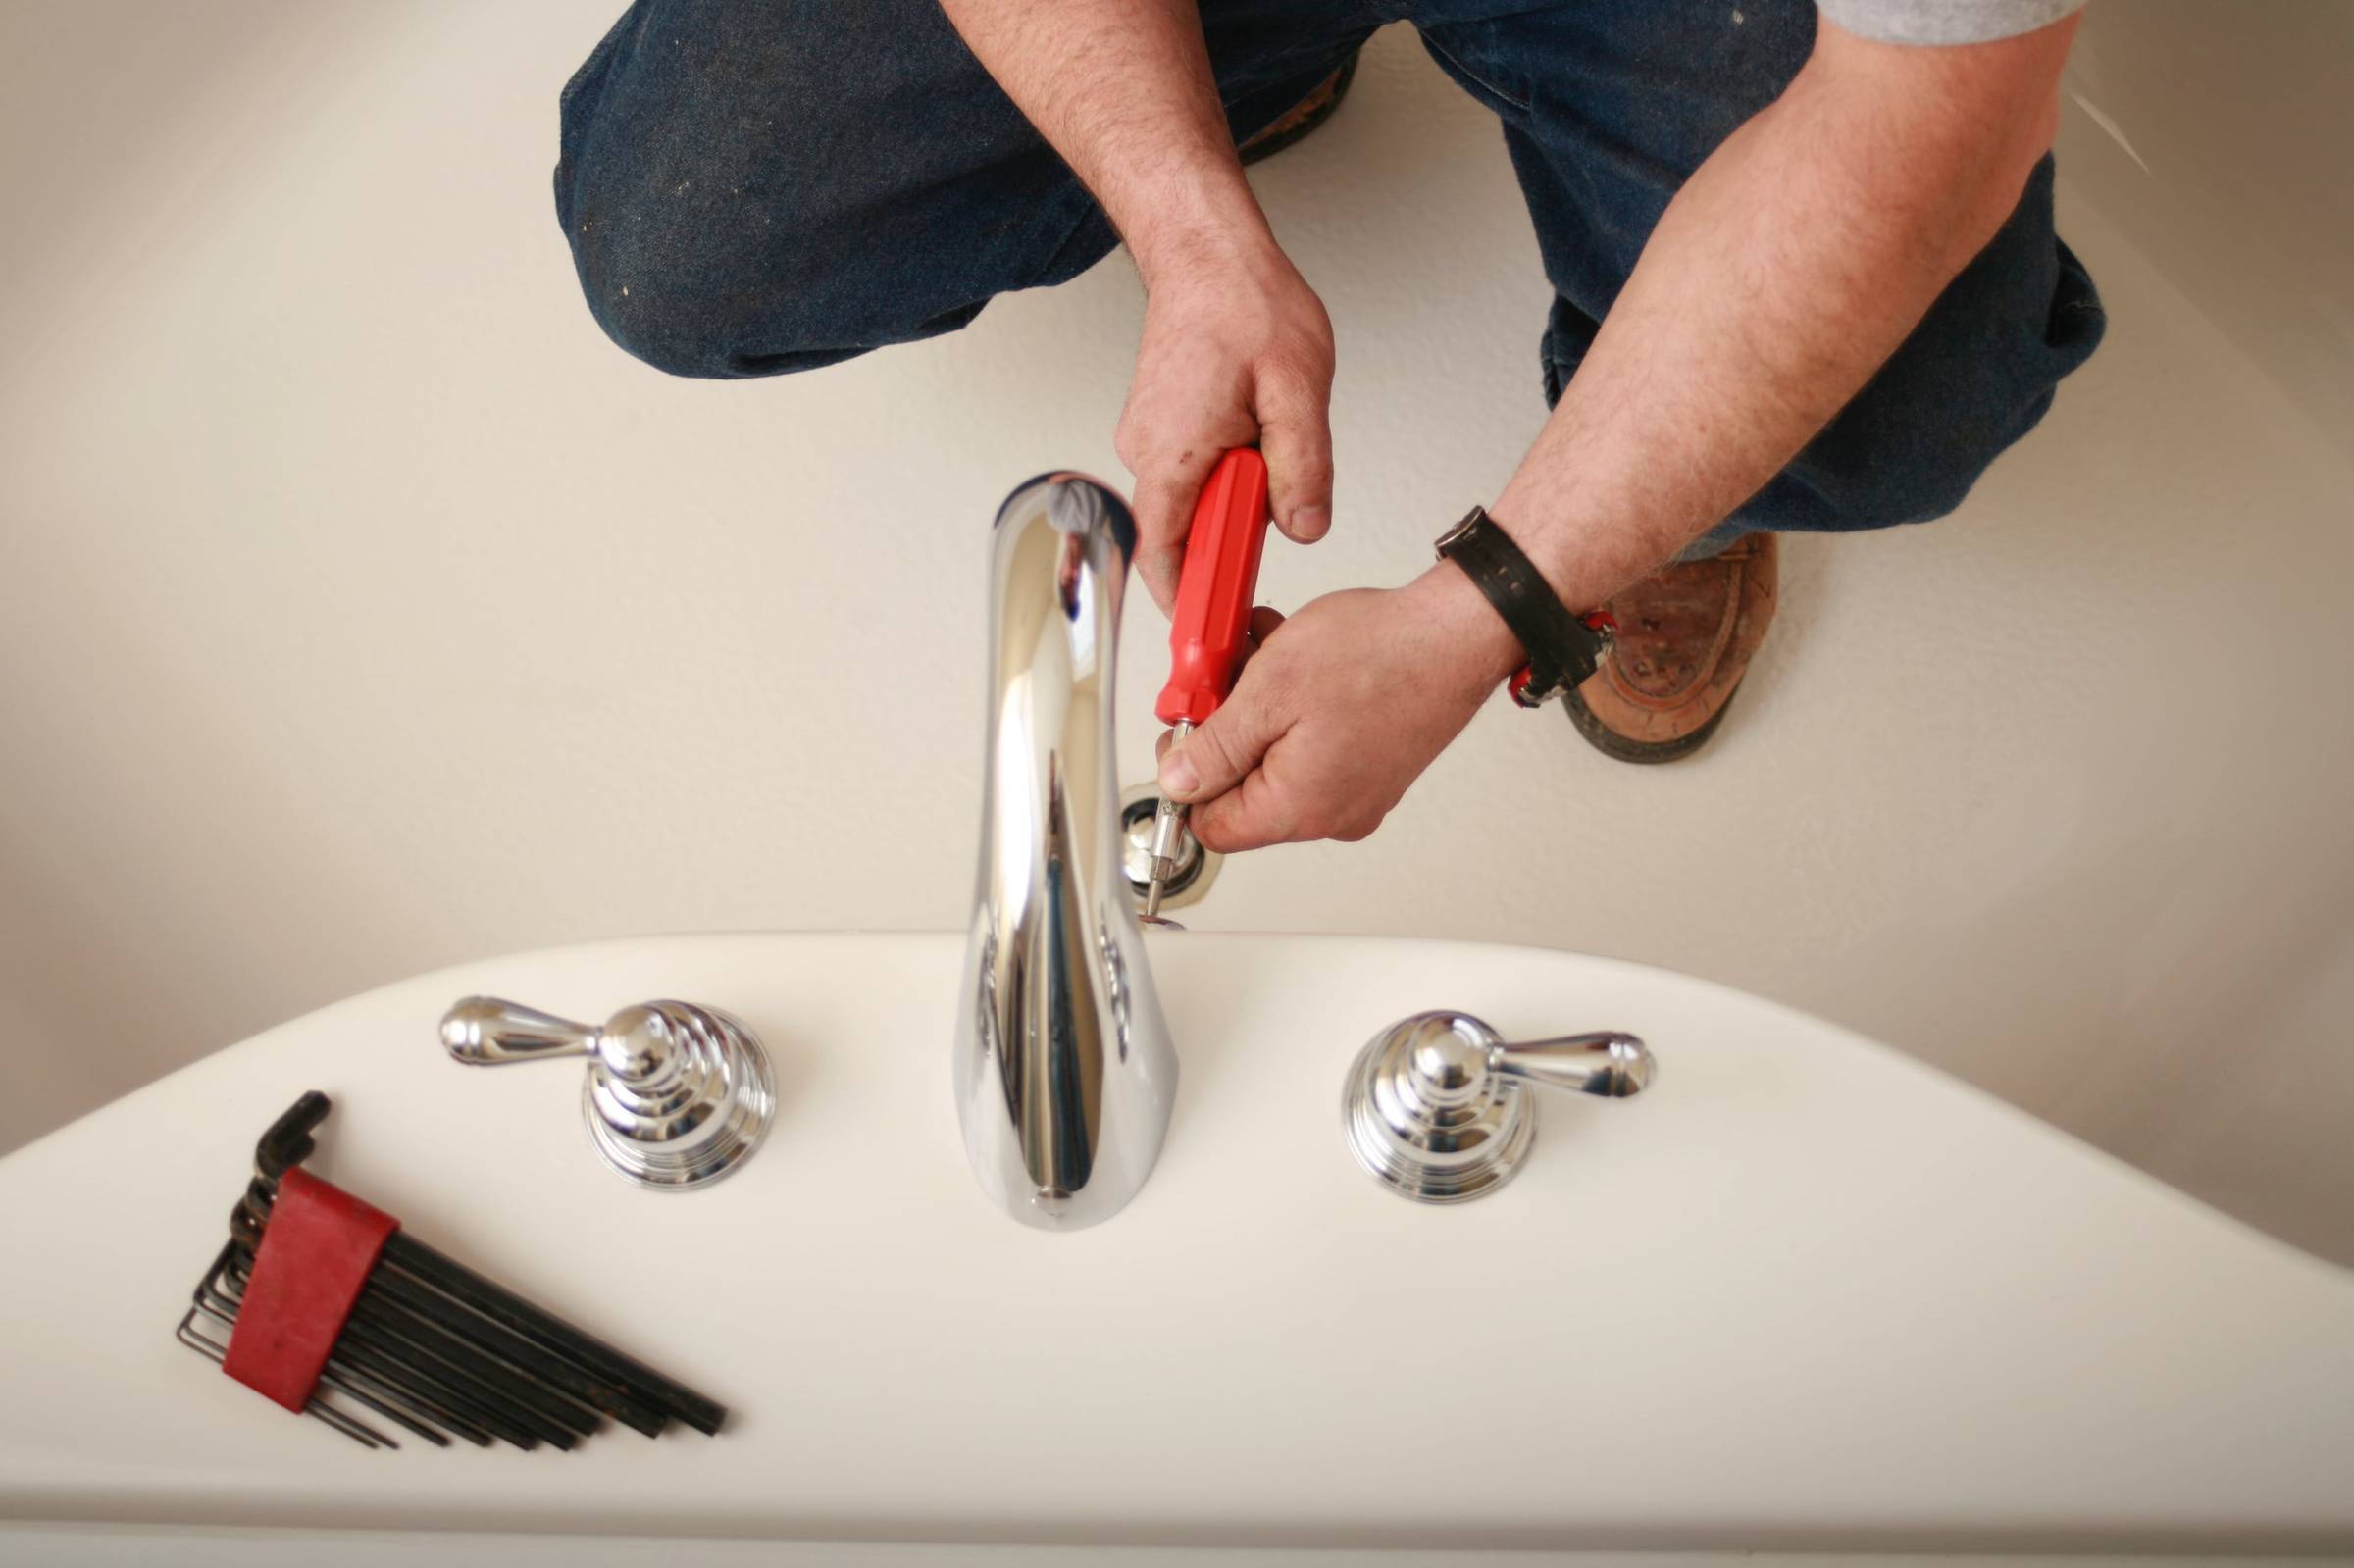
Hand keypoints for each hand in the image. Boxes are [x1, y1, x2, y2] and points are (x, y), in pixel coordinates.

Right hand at [1116, 231, 1334, 611]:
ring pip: (1193, 503)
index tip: (1214, 638)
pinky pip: (1193, 474)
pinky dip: (1227, 475)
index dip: (1189, 605)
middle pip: (1184, 535)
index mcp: (1173, 455)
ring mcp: (1151, 439)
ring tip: (1273, 454)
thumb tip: (1304, 526)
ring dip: (1236, 499)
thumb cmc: (1244, 304)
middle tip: (1280, 515)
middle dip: (1232, 542)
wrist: (1207, 252)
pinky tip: (1257, 437)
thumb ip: (1302, 467)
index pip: (1166, 558)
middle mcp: (1148, 452)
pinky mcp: (1163, 427)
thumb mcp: (1298, 390)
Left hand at [1155, 568, 1521, 850]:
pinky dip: (1294, 708)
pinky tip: (1294, 661)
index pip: (1211, 827)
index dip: (1187, 775)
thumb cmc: (1384, 655)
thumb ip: (1215, 746)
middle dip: (1226, 728)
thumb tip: (1180, 781)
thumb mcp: (1270, 690)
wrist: (1459, 633)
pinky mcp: (1373, 768)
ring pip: (1275, 761)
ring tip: (1266, 654)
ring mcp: (1357, 793)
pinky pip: (1311, 749)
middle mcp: (1332, 814)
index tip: (1185, 727)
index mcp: (1300, 809)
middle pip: (1244, 792)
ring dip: (1259, 708)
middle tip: (1224, 675)